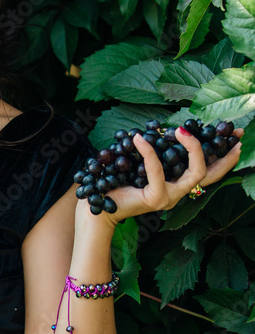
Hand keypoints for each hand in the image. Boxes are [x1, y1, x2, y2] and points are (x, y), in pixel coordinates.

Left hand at [82, 125, 242, 226]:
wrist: (98, 205)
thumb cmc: (118, 182)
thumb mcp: (141, 163)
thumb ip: (158, 151)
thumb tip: (167, 128)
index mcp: (177, 184)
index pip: (209, 171)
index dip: (225, 156)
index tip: (236, 137)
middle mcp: (178, 193)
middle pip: (211, 174)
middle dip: (226, 154)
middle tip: (233, 136)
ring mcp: (169, 198)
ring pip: (195, 173)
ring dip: (192, 148)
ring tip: (180, 129)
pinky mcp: (155, 198)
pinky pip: (157, 170)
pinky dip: (149, 152)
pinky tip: (138, 138)